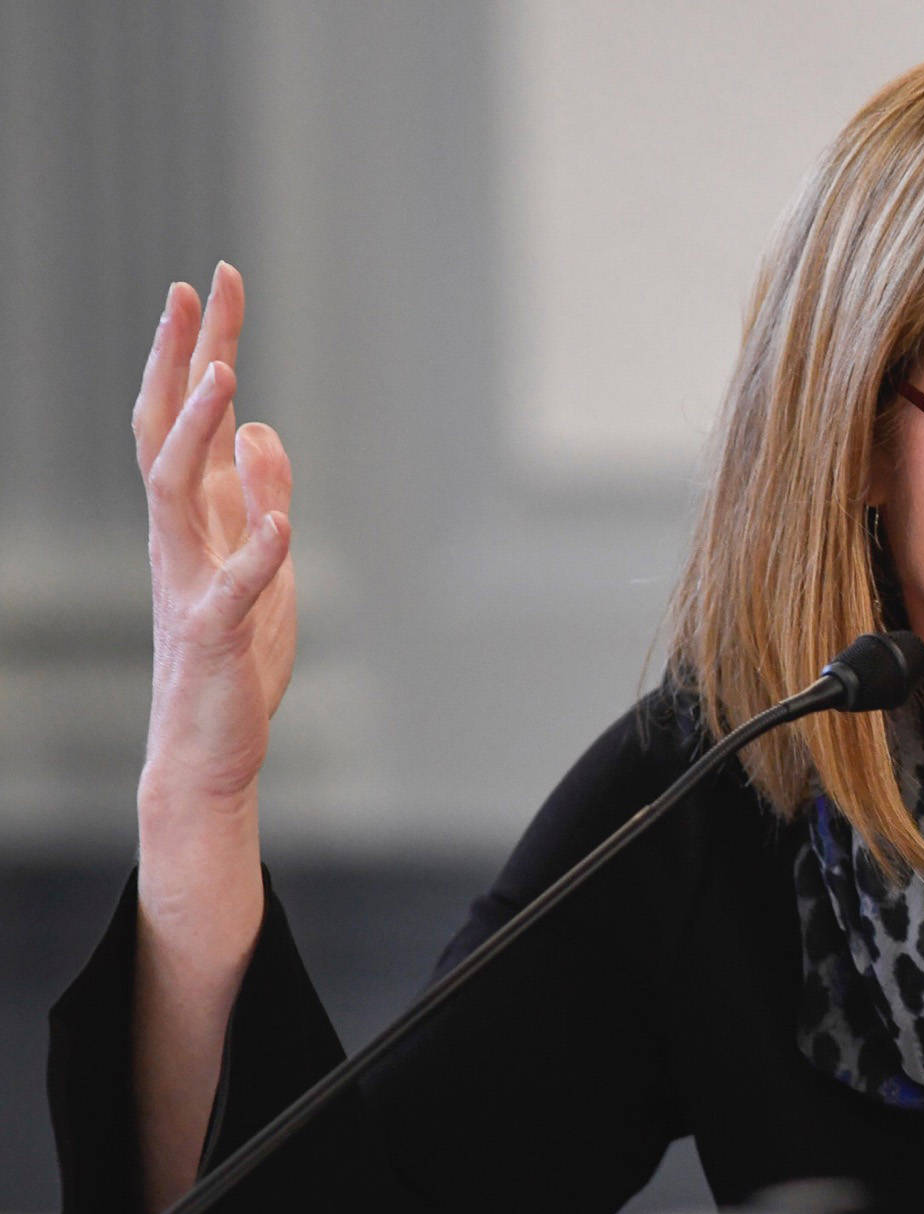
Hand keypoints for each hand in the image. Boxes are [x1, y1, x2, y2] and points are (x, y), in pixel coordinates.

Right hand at [136, 262, 296, 807]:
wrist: (209, 745)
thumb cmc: (235, 653)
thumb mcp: (265, 561)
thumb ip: (262, 497)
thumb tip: (259, 428)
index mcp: (196, 517)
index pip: (190, 417)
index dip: (202, 349)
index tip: (213, 282)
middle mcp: (180, 538)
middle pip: (165, 433)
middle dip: (177, 362)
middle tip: (191, 294)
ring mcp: (191, 582)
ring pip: (176, 494)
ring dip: (198, 433)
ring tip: (222, 377)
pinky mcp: (215, 634)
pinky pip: (231, 588)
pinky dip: (257, 552)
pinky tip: (282, 523)